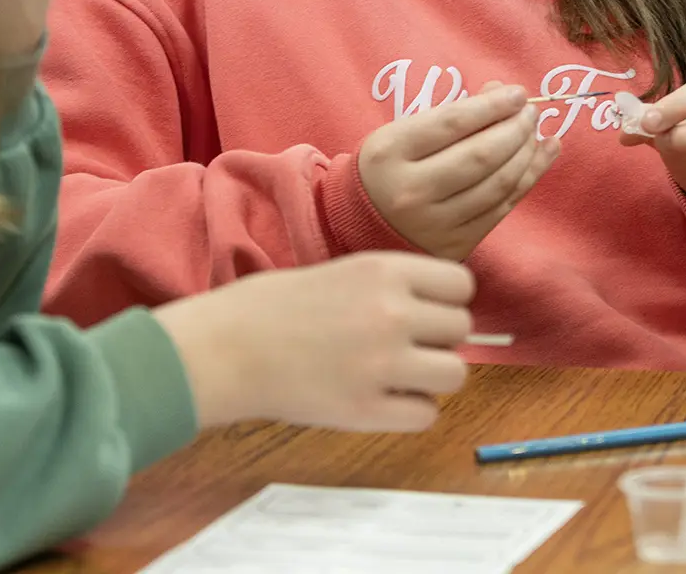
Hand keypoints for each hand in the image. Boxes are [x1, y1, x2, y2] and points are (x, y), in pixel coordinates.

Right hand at [153, 252, 475, 431]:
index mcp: (383, 270)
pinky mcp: (365, 410)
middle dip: (437, 339)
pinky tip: (380, 400)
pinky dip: (410, 411)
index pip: (461, 285)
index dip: (445, 301)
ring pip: (455, 374)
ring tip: (395, 374)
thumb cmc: (271, 307)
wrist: (223, 348)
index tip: (424, 312)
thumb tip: (443, 311)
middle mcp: (391, 313)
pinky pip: (426, 415)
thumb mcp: (341, 271)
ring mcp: (381, 364)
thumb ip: (392, 287)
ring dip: (431, 377)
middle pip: (461, 329)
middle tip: (402, 345)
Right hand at [358, 83, 558, 260]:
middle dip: (516, 129)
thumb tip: (501, 93)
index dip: (492, 106)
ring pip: (497, 184)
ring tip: (536, 133)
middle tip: (531, 113)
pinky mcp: (454, 246)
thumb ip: (449, 114)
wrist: (359, 226)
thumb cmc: (387, 169)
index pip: (452, 122)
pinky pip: (501, 209)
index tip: (517, 93)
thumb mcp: (401, 133)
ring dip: (527, 154)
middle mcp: (410, 191)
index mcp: (389, 153)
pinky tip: (542, 156)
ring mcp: (434, 224)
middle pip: (480, 155)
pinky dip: (528, 179)